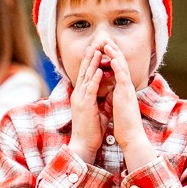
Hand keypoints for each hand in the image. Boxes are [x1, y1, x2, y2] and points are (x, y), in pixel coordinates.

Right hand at [66, 41, 105, 163]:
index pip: (85, 75)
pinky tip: (99, 69)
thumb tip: (107, 93)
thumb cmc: (91, 130)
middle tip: (96, 43)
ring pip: (86, 77)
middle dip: (90, 57)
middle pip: (84, 71)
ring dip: (92, 63)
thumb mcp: (97, 111)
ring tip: (98, 51)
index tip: (96, 50)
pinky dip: (95, 78)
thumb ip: (100, 100)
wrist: (84, 144)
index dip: (90, 62)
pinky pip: (90, 89)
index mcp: (81, 96)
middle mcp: (78, 95)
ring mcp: (80, 99)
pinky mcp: (85, 105)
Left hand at [105, 40, 152, 170]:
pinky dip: (117, 66)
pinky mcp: (125, 95)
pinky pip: (122, 77)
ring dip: (114, 54)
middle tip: (105, 39)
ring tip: (107, 43)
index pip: (118, 70)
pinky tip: (112, 58)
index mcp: (123, 90)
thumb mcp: (118, 107)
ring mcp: (127, 90)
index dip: (112, 58)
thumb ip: (116, 98)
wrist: (131, 137)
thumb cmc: (125, 125)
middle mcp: (126, 87)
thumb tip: (112, 92)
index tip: (105, 49)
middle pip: (120, 64)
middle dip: (113, 51)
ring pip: (121, 67)